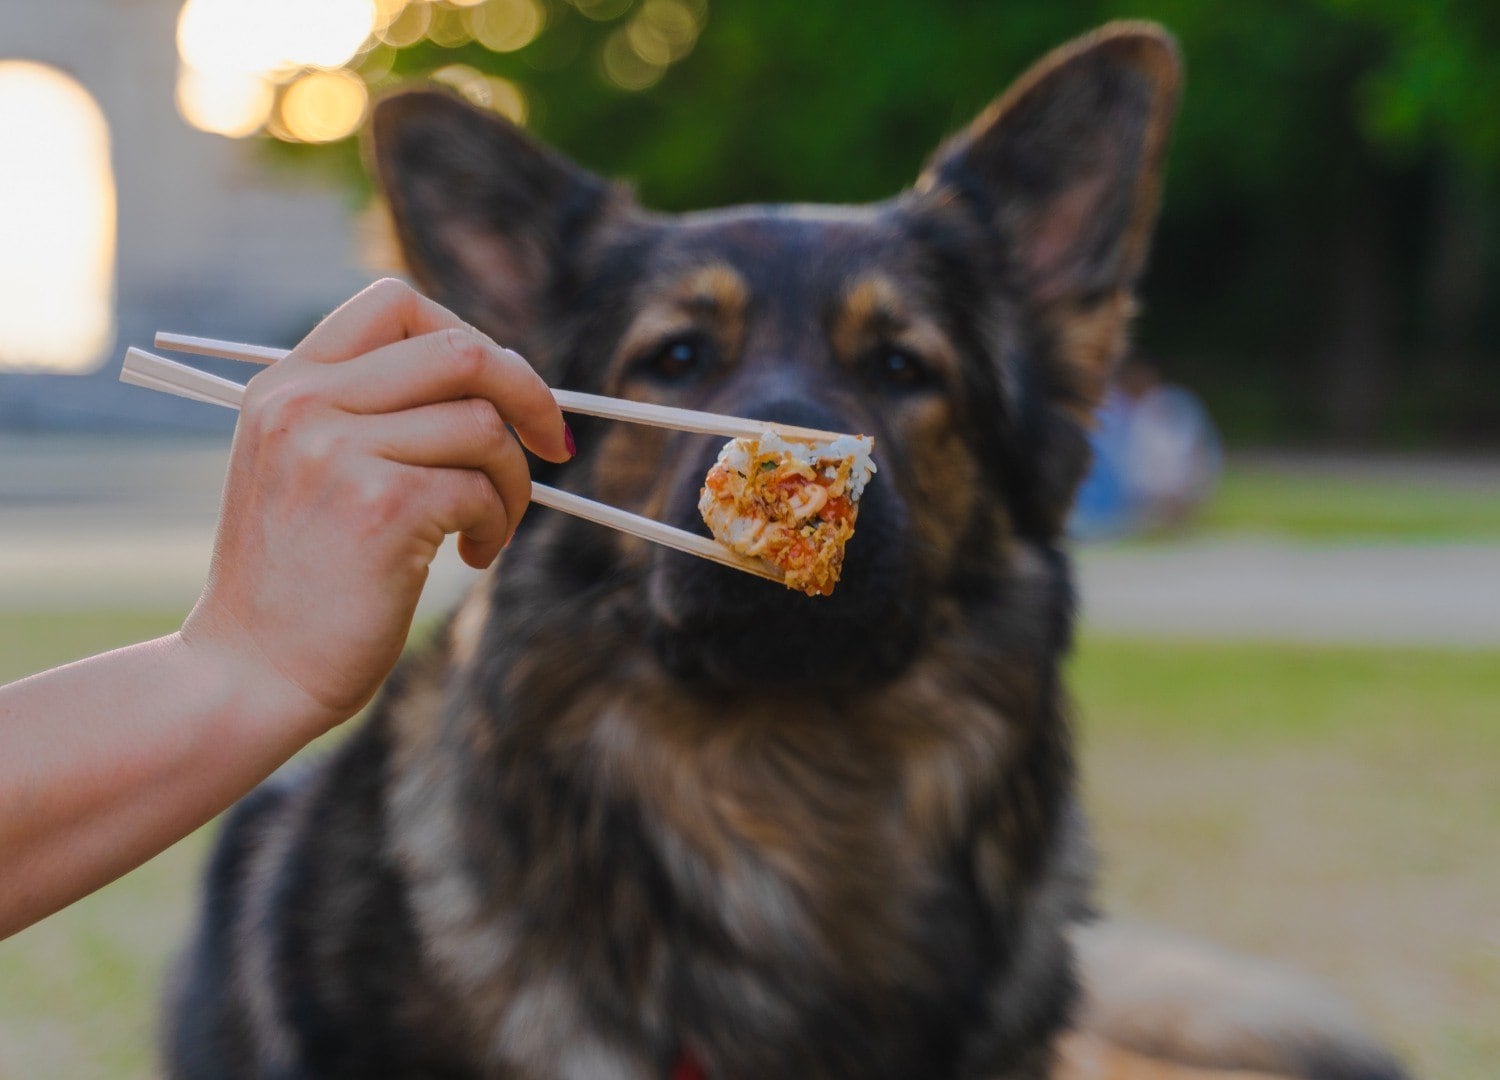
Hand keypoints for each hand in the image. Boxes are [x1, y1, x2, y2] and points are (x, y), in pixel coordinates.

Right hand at [180, 278, 570, 734]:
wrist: (250, 674)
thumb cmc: (300, 582)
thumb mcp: (310, 471)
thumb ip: (375, 414)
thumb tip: (505, 379)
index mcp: (285, 384)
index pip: (396, 304)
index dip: (473, 338)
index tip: (504, 391)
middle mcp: (304, 403)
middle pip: (460, 350)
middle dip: (530, 395)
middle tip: (554, 446)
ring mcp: (336, 451)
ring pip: (483, 425)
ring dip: (514, 481)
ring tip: (489, 527)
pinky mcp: (379, 506)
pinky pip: (481, 488)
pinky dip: (498, 522)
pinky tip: (473, 555)